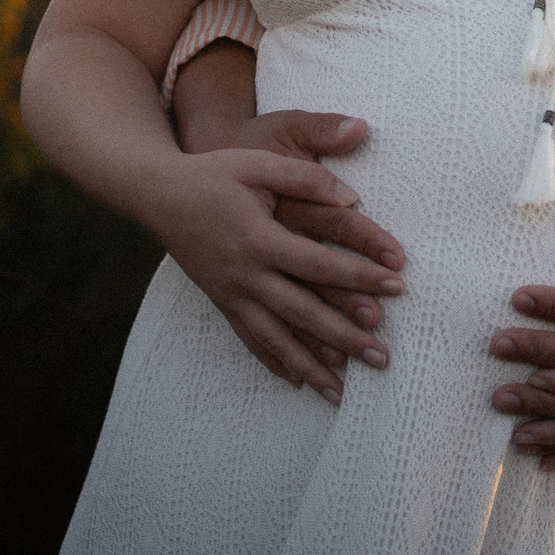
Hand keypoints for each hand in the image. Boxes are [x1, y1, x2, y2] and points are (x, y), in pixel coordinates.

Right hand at [224, 111, 410, 389]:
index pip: (319, 264)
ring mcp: (231, 294)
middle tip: (383, 357)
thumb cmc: (212, 175)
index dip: (360, 275)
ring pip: (276, 338)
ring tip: (343, 391)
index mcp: (259, 238)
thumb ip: (305, 178)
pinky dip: (275, 362)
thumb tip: (351, 198)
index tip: (397, 285)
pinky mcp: (222, 302)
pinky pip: (251, 340)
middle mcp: (245, 275)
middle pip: (302, 313)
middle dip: (345, 337)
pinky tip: (298, 381)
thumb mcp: (257, 163)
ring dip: (312, 365)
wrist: (157, 195)